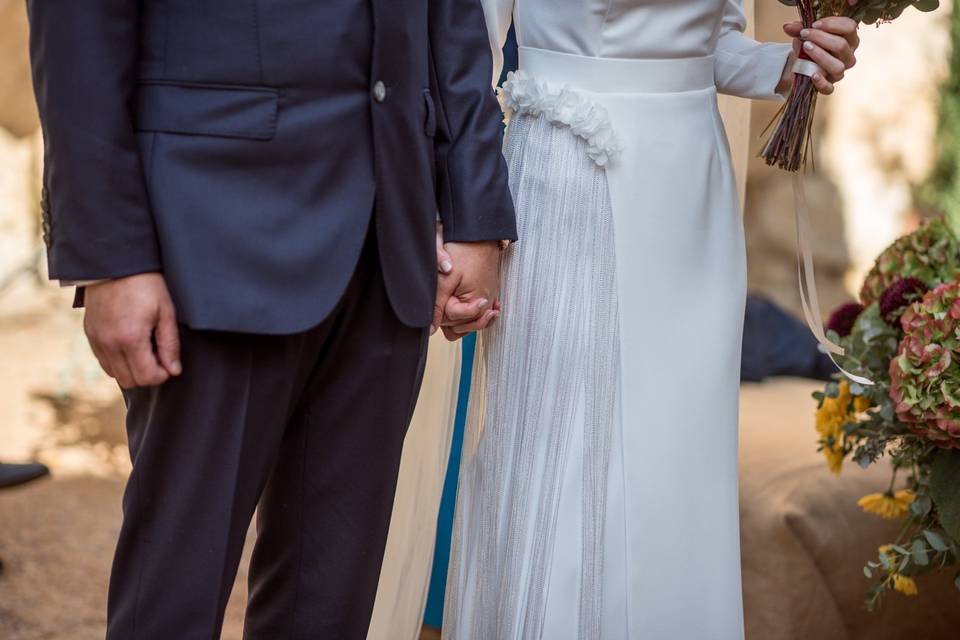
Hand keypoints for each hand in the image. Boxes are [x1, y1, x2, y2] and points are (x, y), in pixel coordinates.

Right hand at [83, 273, 181, 388]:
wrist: (115, 263)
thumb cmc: (146, 285)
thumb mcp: (166, 311)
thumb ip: (170, 344)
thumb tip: (174, 371)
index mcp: (130, 339)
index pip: (146, 377)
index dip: (162, 374)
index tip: (169, 362)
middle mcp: (109, 344)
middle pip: (130, 381)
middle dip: (148, 374)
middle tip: (158, 355)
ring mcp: (96, 340)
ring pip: (115, 375)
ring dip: (132, 369)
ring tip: (145, 349)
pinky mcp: (89, 335)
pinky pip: (103, 362)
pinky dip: (118, 361)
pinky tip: (130, 345)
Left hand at [432, 240, 500, 341]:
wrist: (480, 235)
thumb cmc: (464, 252)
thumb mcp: (446, 280)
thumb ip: (438, 306)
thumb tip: (430, 329)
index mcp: (476, 304)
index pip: (452, 322)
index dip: (441, 310)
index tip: (441, 293)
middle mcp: (485, 305)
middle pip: (460, 326)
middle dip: (448, 314)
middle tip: (445, 292)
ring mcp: (488, 300)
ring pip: (468, 323)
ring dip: (458, 316)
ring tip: (450, 299)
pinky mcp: (488, 295)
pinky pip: (478, 314)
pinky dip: (468, 311)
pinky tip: (461, 302)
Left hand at [780, 12, 859, 94]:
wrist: (799, 65)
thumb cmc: (808, 46)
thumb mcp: (805, 34)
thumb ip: (799, 29)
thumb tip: (788, 27)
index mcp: (849, 39)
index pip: (850, 27)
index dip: (833, 24)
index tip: (815, 24)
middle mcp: (848, 56)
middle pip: (842, 45)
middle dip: (821, 38)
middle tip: (805, 34)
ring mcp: (840, 72)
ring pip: (837, 66)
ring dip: (820, 56)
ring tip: (806, 47)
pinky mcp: (829, 86)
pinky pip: (829, 88)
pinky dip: (821, 82)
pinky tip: (812, 75)